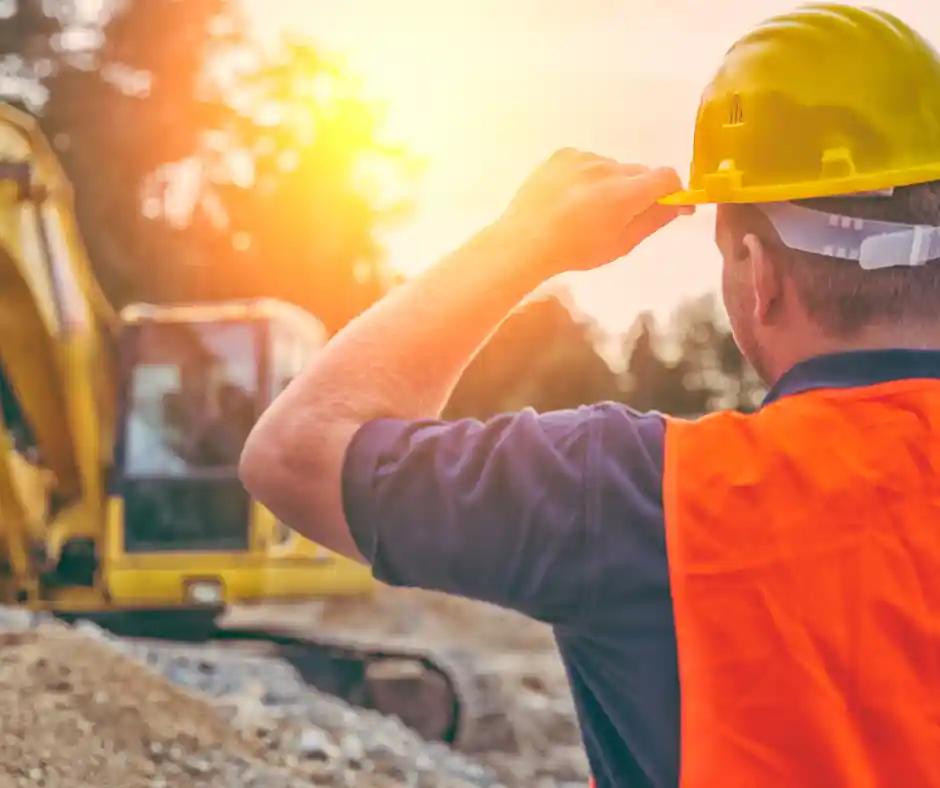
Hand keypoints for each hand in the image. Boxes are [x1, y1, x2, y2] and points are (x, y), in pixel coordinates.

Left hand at [495, 148, 691, 274]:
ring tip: (586, 209)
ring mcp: (583, 158)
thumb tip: (679, 204)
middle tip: (619, 216)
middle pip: (639, 172)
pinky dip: (587, 175)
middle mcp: (608, 167)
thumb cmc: (575, 251)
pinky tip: (570, 197)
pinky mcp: (563, 154)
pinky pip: (587, 161)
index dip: (672, 190)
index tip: (668, 205)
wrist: (524, 241)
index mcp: (625, 192)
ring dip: (610, 183)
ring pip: (612, 167)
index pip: (667, 176)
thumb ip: (653, 221)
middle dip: (638, 190)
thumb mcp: (620, 244)